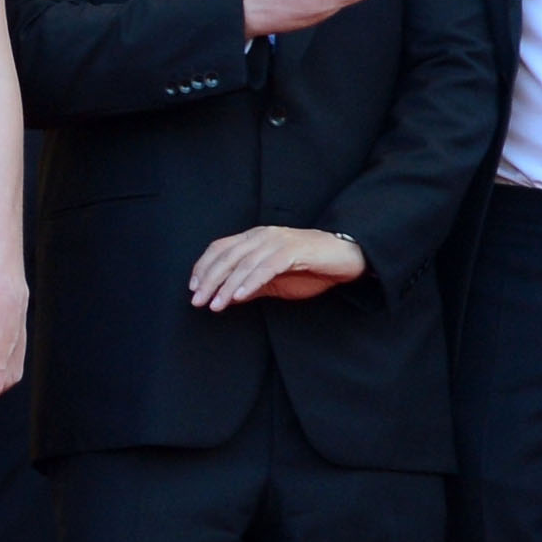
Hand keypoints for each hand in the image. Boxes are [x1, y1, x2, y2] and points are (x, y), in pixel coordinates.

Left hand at [192, 223, 365, 309]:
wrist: (348, 259)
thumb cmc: (311, 269)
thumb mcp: (275, 280)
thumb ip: (251, 285)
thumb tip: (226, 297)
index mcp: (254, 238)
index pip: (219, 249)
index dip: (203, 267)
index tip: (192, 287)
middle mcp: (262, 236)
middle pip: (226, 257)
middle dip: (209, 280)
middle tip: (197, 301)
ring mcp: (277, 241)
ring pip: (243, 264)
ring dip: (226, 286)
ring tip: (215, 305)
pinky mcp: (292, 251)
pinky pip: (265, 268)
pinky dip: (249, 283)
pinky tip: (238, 297)